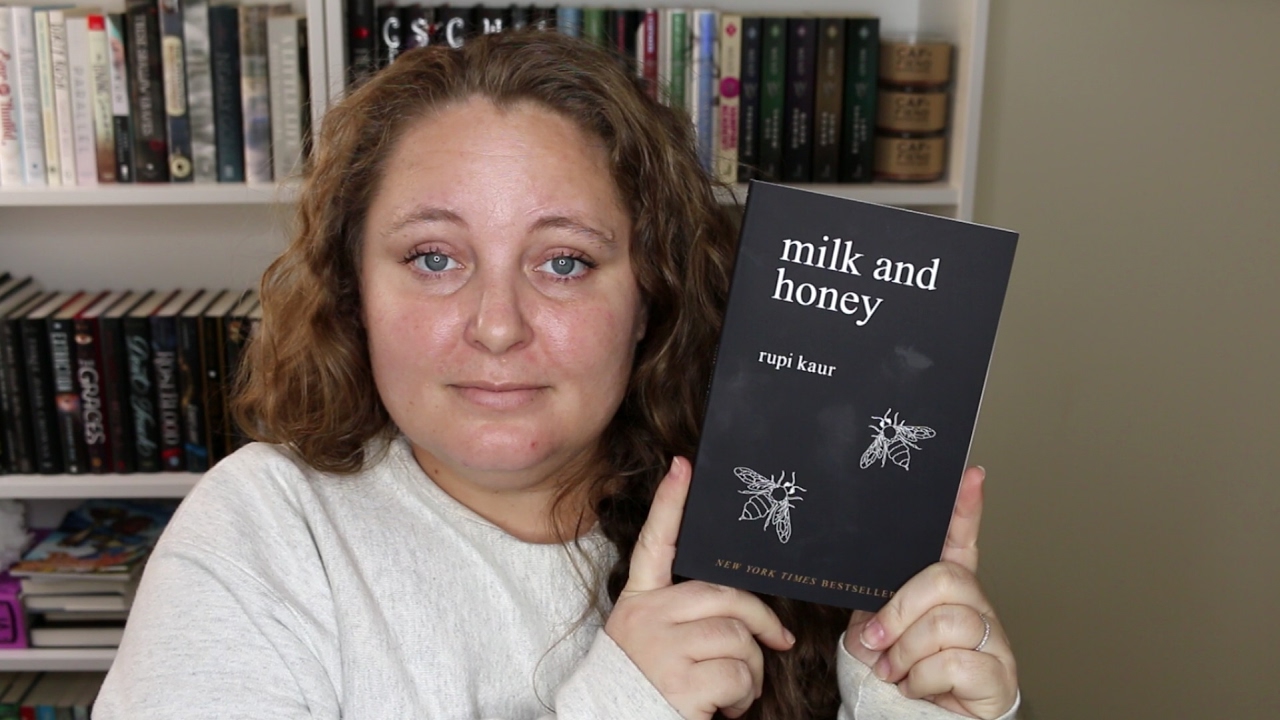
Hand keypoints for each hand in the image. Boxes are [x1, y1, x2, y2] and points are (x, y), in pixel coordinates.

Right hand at [605, 457, 795, 719]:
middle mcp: (646, 617)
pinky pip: (739, 673)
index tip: (683, 466)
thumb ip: (684, 616)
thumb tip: (746, 617)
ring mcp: (662, 648)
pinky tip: (724, 708)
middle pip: (723, 595)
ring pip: (738, 638)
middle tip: (778, 641)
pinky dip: (744, 695)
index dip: (670, 504)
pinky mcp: (681, 681)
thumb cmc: (647, 686)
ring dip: (751, 670)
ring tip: (733, 690)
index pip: (655, 545)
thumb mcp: (653, 640)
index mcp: (639, 602)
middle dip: (761, 620)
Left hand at [843, 467, 1017, 718]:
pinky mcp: (999, 675)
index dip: (964, 509)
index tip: (970, 476)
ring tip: (897, 672)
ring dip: (906, 653)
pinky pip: (956, 663)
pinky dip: (923, 680)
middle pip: (943, 579)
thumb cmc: (896, 678)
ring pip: (946, 623)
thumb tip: (873, 599)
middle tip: (877, 643)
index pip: (958, 540)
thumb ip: (876, 606)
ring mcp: (992, 639)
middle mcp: (974, 607)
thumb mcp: (873, 635)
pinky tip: (920, 688)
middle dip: (898, 613)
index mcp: (944, 591)